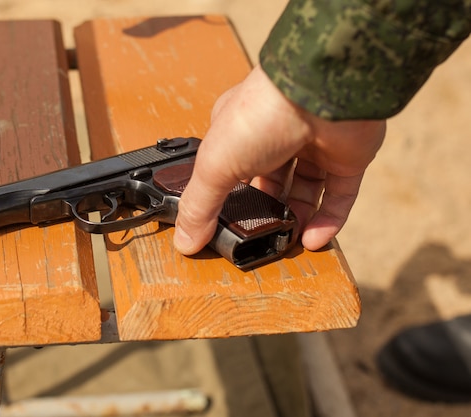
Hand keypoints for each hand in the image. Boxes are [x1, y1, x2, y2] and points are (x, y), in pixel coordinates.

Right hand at [174, 65, 385, 253]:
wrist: (319, 94)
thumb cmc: (261, 115)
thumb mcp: (215, 165)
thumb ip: (199, 206)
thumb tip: (185, 242)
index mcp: (240, 131)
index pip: (231, 170)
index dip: (227, 199)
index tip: (224, 228)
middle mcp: (277, 136)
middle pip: (269, 185)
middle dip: (264, 213)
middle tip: (259, 239)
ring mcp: (314, 146)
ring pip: (305, 192)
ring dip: (296, 220)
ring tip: (287, 244)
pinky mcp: (347, 157)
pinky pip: (339, 195)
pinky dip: (328, 220)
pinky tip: (313, 241)